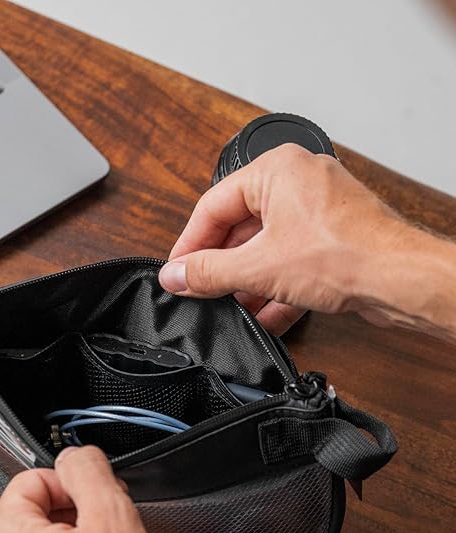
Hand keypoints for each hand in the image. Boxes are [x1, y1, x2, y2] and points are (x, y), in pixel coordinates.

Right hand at [159, 143, 410, 334]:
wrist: (403, 281)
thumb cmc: (348, 254)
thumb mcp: (259, 267)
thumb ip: (209, 272)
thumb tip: (175, 275)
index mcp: (275, 170)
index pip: (213, 206)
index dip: (189, 244)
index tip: (176, 271)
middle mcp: (297, 183)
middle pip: (239, 228)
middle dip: (221, 267)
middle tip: (199, 291)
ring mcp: (317, 211)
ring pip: (265, 247)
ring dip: (247, 283)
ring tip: (229, 308)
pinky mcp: (331, 239)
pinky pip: (290, 260)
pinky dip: (275, 287)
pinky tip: (264, 316)